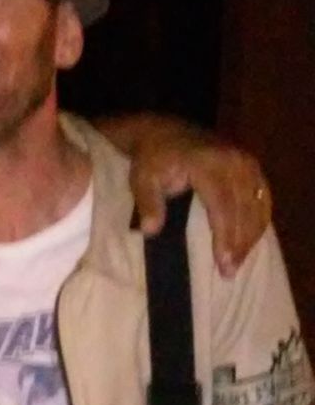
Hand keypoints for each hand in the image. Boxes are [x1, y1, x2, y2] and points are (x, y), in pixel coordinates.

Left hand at [106, 115, 270, 278]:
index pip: (222, 205)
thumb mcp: (142, 179)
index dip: (225, 235)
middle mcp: (232, 160)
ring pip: (257, 205)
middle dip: (239, 243)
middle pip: (243, 209)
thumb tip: (150, 230)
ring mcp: (245, 161)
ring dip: (251, 236)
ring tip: (238, 262)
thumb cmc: (152, 159)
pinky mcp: (251, 165)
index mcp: (207, 162)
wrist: (164, 132)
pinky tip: (251, 241)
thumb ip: (148, 203)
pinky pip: (262, 196)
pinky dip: (259, 220)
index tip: (224, 262)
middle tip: (230, 272)